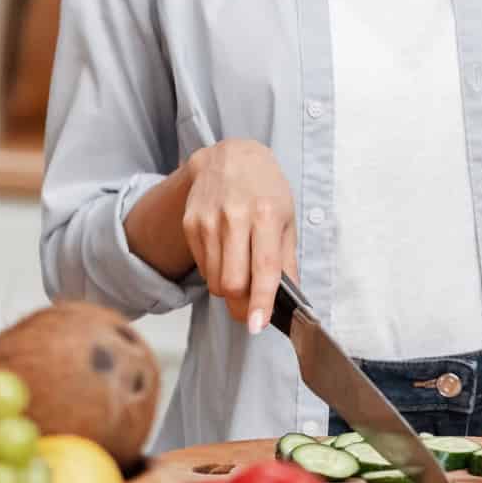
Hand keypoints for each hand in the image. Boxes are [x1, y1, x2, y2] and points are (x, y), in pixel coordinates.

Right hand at [175, 138, 297, 332]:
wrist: (230, 157)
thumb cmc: (265, 189)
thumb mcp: (286, 218)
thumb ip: (287, 261)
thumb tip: (291, 301)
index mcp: (266, 214)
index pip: (263, 269)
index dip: (261, 302)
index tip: (256, 325)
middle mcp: (234, 217)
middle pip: (233, 283)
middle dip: (242, 305)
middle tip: (250, 310)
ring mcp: (208, 220)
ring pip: (215, 280)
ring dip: (230, 291)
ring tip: (241, 276)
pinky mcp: (191, 224)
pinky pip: (203, 267)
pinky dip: (216, 273)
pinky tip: (227, 256)